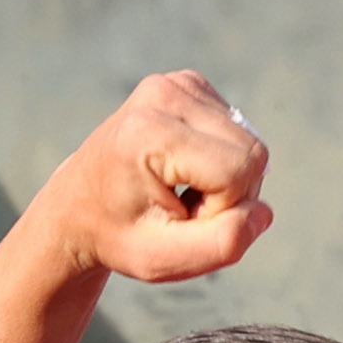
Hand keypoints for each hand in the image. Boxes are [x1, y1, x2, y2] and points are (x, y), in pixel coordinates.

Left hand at [29, 72, 274, 286]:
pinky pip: (237, 128)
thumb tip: (262, 211)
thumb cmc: (120, 235)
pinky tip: (185, 168)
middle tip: (183, 206)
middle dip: (230, 192)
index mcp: (150, 131)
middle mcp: (162, 93)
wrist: (80, 206)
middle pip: (252, 151)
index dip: (223, 208)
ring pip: (250, 141)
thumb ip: (224, 243)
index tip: (182, 218)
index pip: (240, 170)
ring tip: (180, 188)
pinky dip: (221, 156)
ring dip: (226, 176)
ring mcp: (174, 83)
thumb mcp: (165, 260)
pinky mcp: (186, 84)